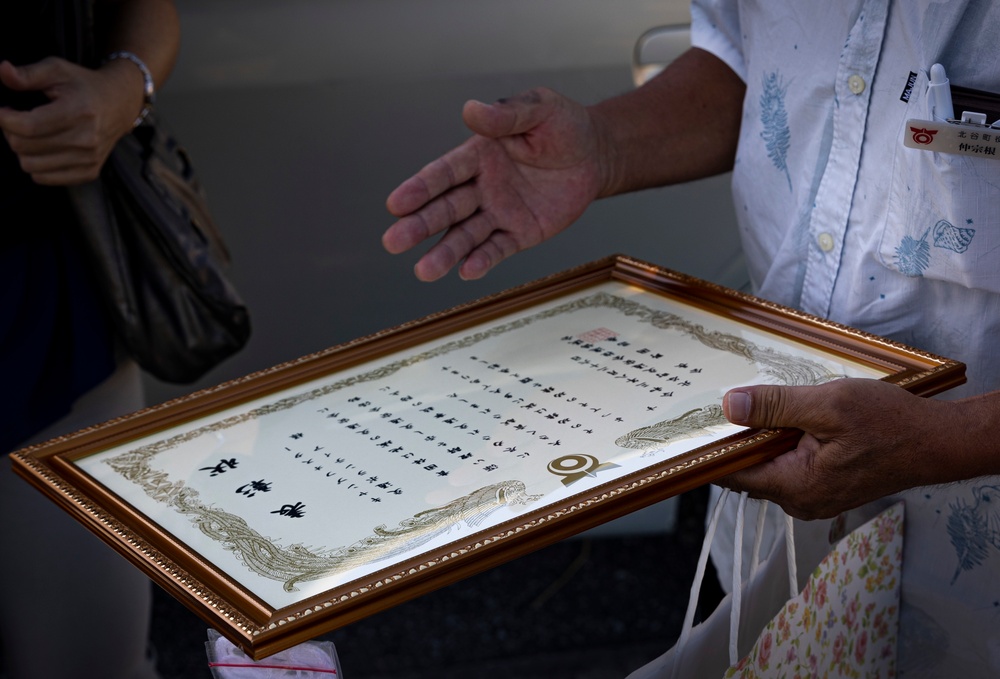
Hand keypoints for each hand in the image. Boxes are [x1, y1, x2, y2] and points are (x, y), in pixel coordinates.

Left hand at [0, 57, 140, 185]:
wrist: (120, 104)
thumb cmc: (84, 86)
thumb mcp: (57, 70)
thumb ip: (28, 74)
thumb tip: (3, 72)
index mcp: (78, 111)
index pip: (27, 126)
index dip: (3, 119)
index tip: (1, 110)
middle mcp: (86, 139)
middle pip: (24, 147)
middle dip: (10, 132)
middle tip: (16, 119)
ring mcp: (89, 159)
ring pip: (31, 166)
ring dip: (22, 150)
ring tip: (29, 135)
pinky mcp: (89, 172)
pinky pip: (44, 178)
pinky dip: (36, 165)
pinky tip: (42, 149)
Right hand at [383, 87, 605, 280]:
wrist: (596, 154)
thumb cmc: (564, 125)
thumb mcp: (539, 109)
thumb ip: (507, 114)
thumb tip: (471, 110)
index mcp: (478, 155)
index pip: (443, 174)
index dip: (419, 188)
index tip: (396, 204)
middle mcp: (481, 186)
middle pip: (446, 209)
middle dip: (420, 226)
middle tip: (393, 242)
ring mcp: (499, 212)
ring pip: (466, 235)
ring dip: (445, 253)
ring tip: (424, 271)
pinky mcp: (520, 234)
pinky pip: (498, 249)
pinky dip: (482, 260)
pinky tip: (466, 272)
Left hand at [717, 378, 965, 519]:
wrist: (937, 442)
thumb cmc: (889, 423)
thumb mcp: (828, 404)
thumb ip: (776, 406)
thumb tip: (730, 406)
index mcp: (795, 487)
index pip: (732, 474)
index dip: (713, 448)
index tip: (697, 423)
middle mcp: (799, 501)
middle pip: (747, 470)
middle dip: (739, 438)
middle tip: (731, 402)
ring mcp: (812, 497)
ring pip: (768, 466)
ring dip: (764, 438)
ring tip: (765, 406)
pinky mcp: (824, 488)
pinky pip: (788, 466)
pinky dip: (783, 443)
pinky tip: (792, 419)